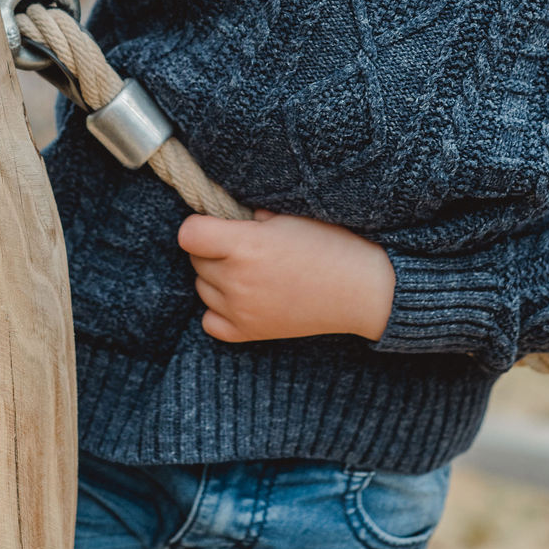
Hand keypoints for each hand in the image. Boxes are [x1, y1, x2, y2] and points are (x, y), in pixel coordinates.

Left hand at [177, 208, 395, 344]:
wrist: (360, 289)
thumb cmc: (329, 244)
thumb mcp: (288, 216)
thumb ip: (250, 215)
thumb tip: (224, 214)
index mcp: (246, 245)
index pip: (188, 235)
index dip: (199, 226)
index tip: (216, 223)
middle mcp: (237, 280)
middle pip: (195, 260)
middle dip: (212, 249)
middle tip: (242, 244)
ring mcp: (242, 310)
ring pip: (202, 288)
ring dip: (216, 277)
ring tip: (249, 269)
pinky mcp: (250, 333)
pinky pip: (210, 321)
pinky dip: (219, 310)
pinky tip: (241, 297)